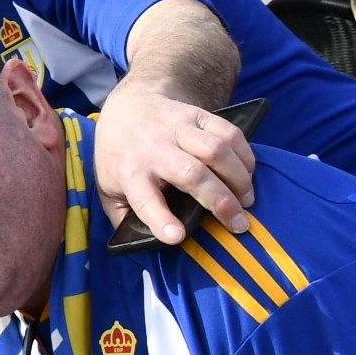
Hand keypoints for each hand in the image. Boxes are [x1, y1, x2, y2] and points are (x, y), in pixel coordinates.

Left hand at [92, 88, 253, 243]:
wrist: (127, 108)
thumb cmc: (120, 157)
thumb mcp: (107, 188)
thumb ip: (122, 218)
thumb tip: (143, 246)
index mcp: (128, 172)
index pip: (144, 197)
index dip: (160, 218)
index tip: (177, 237)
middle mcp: (152, 148)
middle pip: (192, 174)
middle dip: (220, 201)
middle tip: (239, 224)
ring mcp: (175, 128)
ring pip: (215, 150)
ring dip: (238, 178)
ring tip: (247, 200)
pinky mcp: (195, 115)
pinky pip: (228, 131)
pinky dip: (244, 154)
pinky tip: (247, 173)